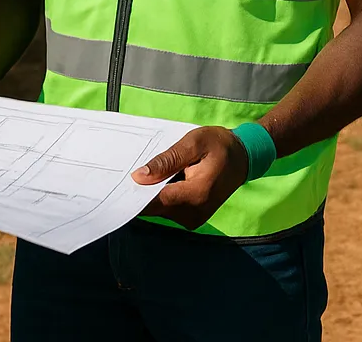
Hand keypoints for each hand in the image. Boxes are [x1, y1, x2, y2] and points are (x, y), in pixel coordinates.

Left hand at [131, 126, 248, 229]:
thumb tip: (138, 177)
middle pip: (155, 207)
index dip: (135, 193)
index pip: (155, 201)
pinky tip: (164, 179)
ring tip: (154, 170)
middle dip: (142, 191)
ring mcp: (193, 219)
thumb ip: (167, 160)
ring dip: (153, 192)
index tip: (118, 183)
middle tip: (133, 169)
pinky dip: (162, 195)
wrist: (243, 158)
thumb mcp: (193, 143)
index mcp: (196, 194)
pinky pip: (167, 208)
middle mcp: (194, 214)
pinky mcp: (191, 219)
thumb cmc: (219, 145)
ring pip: (159, 209)